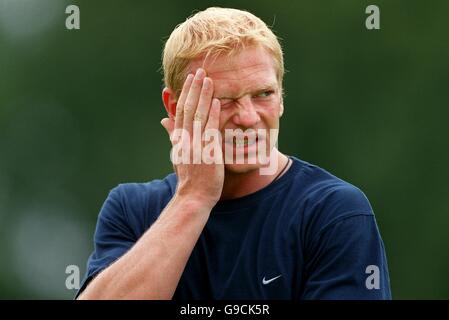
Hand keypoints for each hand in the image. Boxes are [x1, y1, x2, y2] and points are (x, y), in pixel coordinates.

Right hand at [161, 68, 223, 207]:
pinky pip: (209, 129)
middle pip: (187, 108)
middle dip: (193, 89)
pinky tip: (216, 101)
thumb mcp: (178, 154)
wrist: (193, 196)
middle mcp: (185, 138)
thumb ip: (173, 136)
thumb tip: (164, 120)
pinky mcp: (207, 151)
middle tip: (199, 71)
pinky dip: (212, 114)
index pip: (180, 111)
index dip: (185, 93)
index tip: (190, 79)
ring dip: (203, 96)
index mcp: (179, 138)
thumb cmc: (189, 177)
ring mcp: (195, 144)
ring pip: (198, 115)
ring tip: (208, 79)